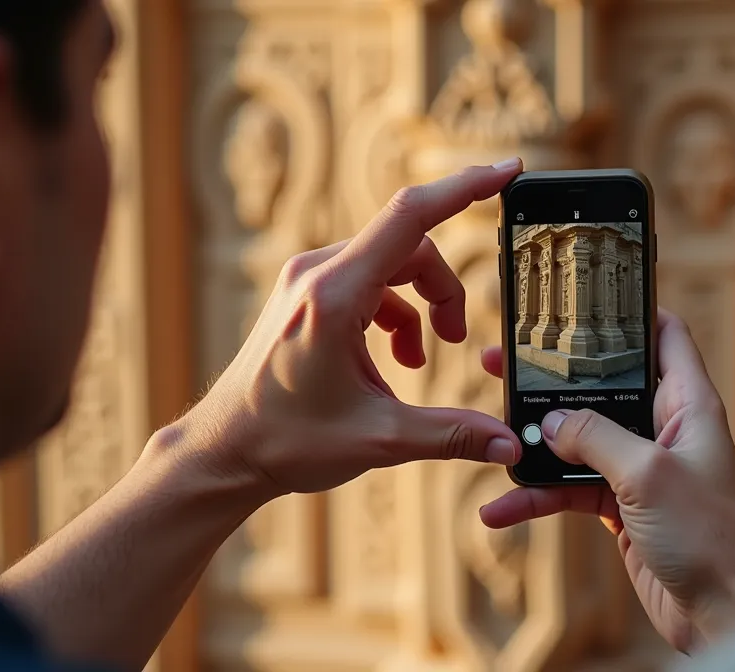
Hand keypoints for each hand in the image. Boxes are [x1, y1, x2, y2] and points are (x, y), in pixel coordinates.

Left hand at [150, 160, 524, 499]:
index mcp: (335, 295)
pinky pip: (368, 280)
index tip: (507, 171)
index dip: (465, 188)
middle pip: (410, 248)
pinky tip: (392, 357)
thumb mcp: (380, 440)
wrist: (224, 451)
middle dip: (444, 291)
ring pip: (391, 264)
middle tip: (456, 341)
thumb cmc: (286, 440)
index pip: (410, 215)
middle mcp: (318, 272)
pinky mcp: (305, 292)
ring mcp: (308, 279)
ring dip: (419, 305)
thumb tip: (509, 445)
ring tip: (418, 360)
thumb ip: (452, 434)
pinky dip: (394, 312)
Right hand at [477, 310, 734, 652]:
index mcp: (688, 405)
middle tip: (503, 365)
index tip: (583, 297)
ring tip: (489, 441)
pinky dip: (540, 498)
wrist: (722, 613)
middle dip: (554, 382)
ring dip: (536, 447)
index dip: (630, 312)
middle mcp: (665, 430)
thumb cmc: (710, 538)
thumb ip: (596, 437)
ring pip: (579, 442)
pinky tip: (503, 509)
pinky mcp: (624, 507)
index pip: (665, 336)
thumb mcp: (648, 475)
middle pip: (604, 389)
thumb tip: (553, 421)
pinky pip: (573, 490)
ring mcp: (642, 469)